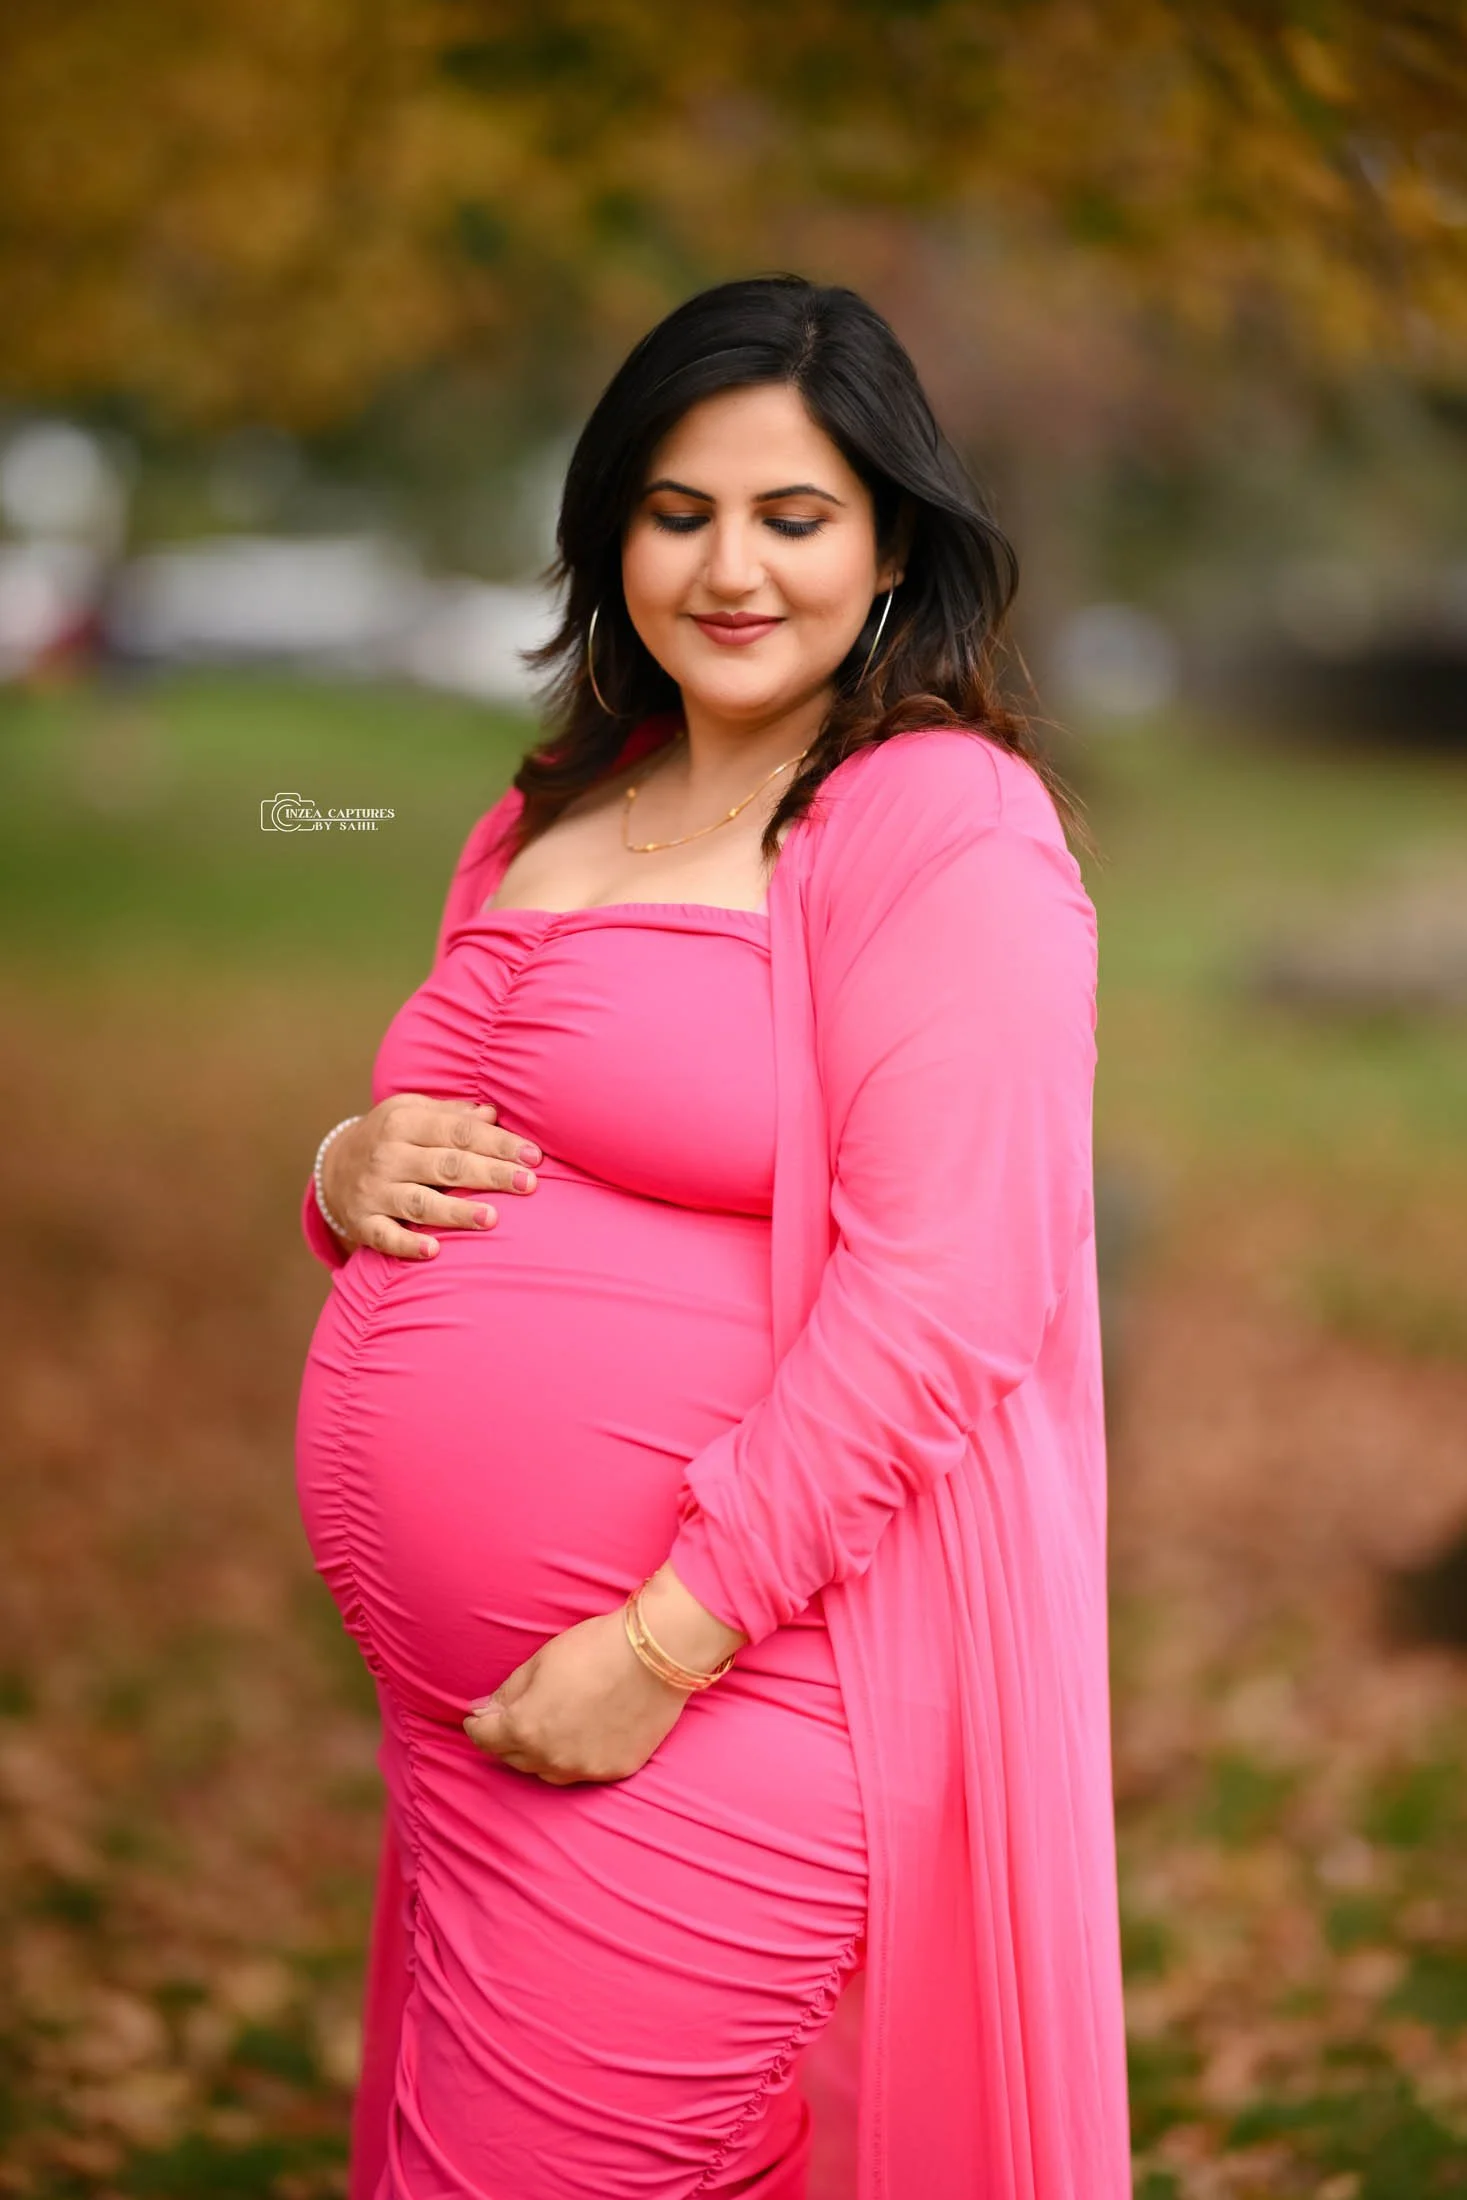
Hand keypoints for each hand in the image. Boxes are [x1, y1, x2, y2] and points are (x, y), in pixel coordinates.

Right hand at [321, 1095, 542, 1259]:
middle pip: (447, 1165)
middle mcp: (388, 1154)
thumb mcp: (413, 1112)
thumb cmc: (389, 1137)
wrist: (332, 1168)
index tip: (534, 1157)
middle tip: (529, 1185)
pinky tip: (433, 1250)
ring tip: (491, 1218)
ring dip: (456, 1211)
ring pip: (420, 1201)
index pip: (460, 1132)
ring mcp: (374, 1190)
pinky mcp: (362, 1221)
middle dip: (490, 1174)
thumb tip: (493, 1114)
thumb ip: (453, 1114)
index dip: (499, 1143)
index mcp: (405, 1122)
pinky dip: (407, 1244)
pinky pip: (385, 1235)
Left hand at [462, 1568, 747, 1785]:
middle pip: (513, 1758)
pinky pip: (583, 1771)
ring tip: (550, 1726)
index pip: (483, 1737)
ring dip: (540, 1752)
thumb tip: (480, 1710)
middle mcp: (551, 1757)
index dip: (477, 1724)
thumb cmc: (595, 1647)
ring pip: (548, 1770)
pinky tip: (583, 1734)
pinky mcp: (615, 1771)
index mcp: (525, 1728)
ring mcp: (585, 1769)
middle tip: (513, 1717)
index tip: (478, 1715)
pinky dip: (576, 1756)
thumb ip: (507, 1694)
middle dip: (507, 1738)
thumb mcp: (540, 1661)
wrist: (657, 1653)